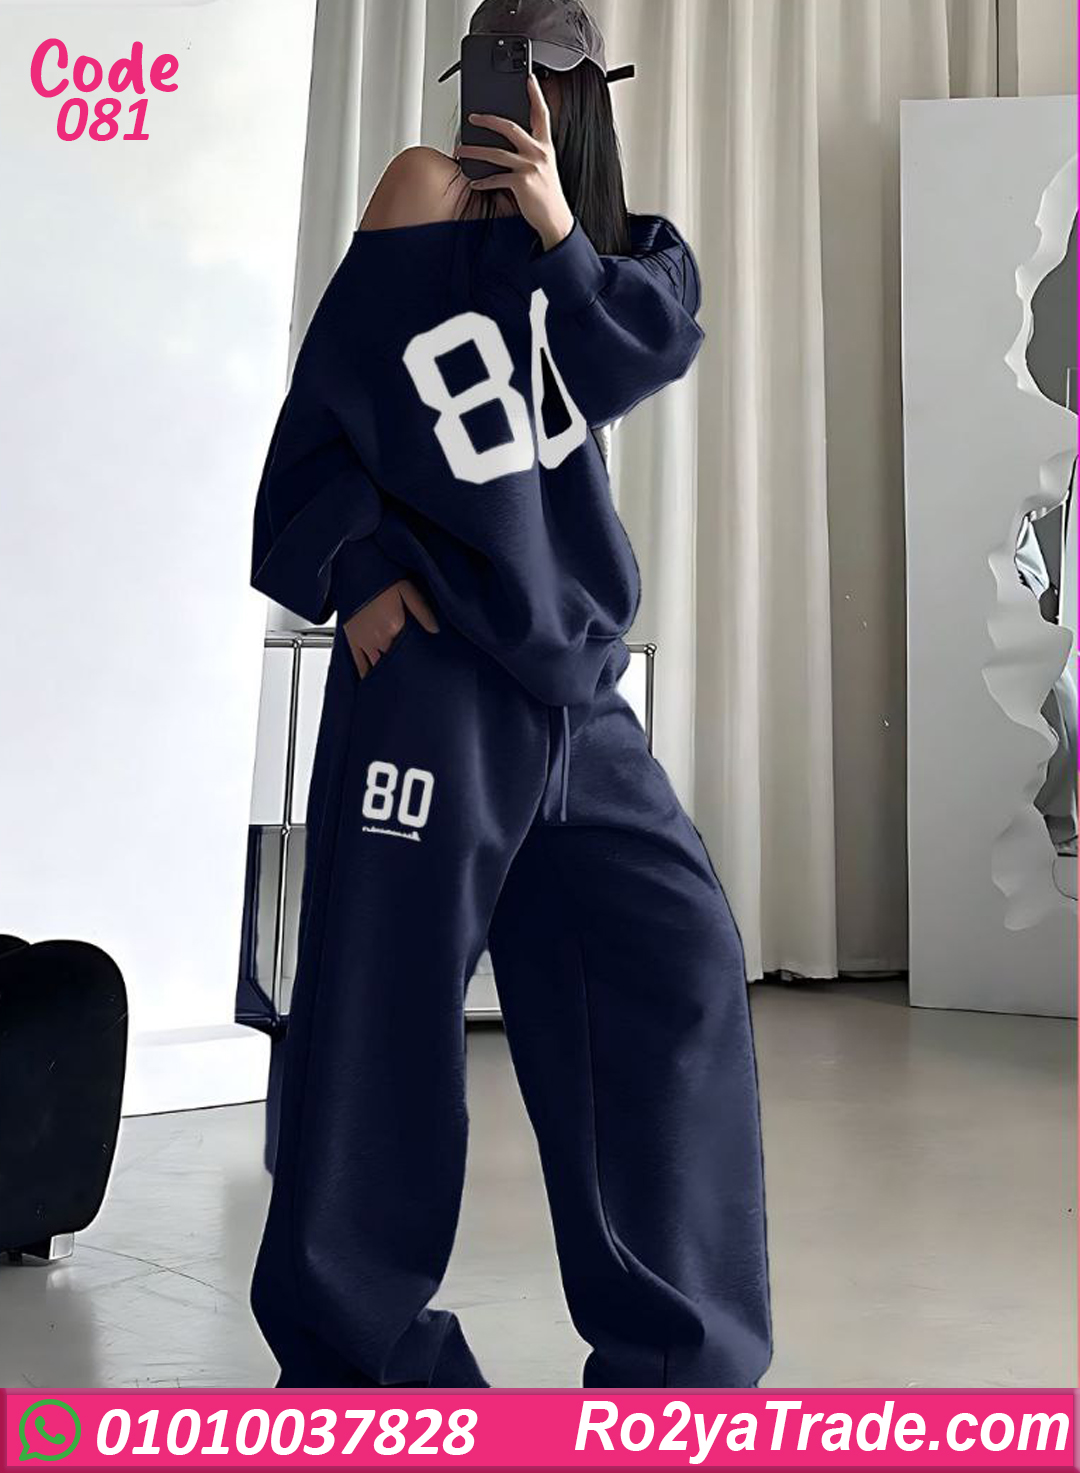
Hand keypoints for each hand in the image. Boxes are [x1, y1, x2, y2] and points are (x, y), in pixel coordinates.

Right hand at [343, 579, 438, 677]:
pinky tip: (374, 683)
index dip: (415, 664)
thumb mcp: (408, 591)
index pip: (408, 655)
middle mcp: (378, 639)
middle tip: (412, 682)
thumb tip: (435, 630)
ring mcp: (364, 642)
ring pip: (377, 668)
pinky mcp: (352, 641)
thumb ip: (423, 612)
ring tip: (396, 685)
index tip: (423, 672)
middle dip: (402, 672)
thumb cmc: (381, 579)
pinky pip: (359, 665)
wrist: (356, 571)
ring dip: (386, 676)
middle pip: (393, 664)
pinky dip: (367, 676)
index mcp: (394, 628)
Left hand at [455, 73, 574, 250]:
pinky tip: (474, 181)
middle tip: (472, 117)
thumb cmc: (547, 193)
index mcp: (545, 145)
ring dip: (475, 151)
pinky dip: (483, 181)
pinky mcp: (521, 184)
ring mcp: (530, 168)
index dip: (536, 94)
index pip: (542, 113)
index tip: (529, 79)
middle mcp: (538, 153)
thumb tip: (512, 140)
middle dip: (488, 119)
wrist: (555, 219)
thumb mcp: (545, 165)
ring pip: (496, 153)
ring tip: (461, 151)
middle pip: (510, 127)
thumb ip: (532, 150)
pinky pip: (496, 178)